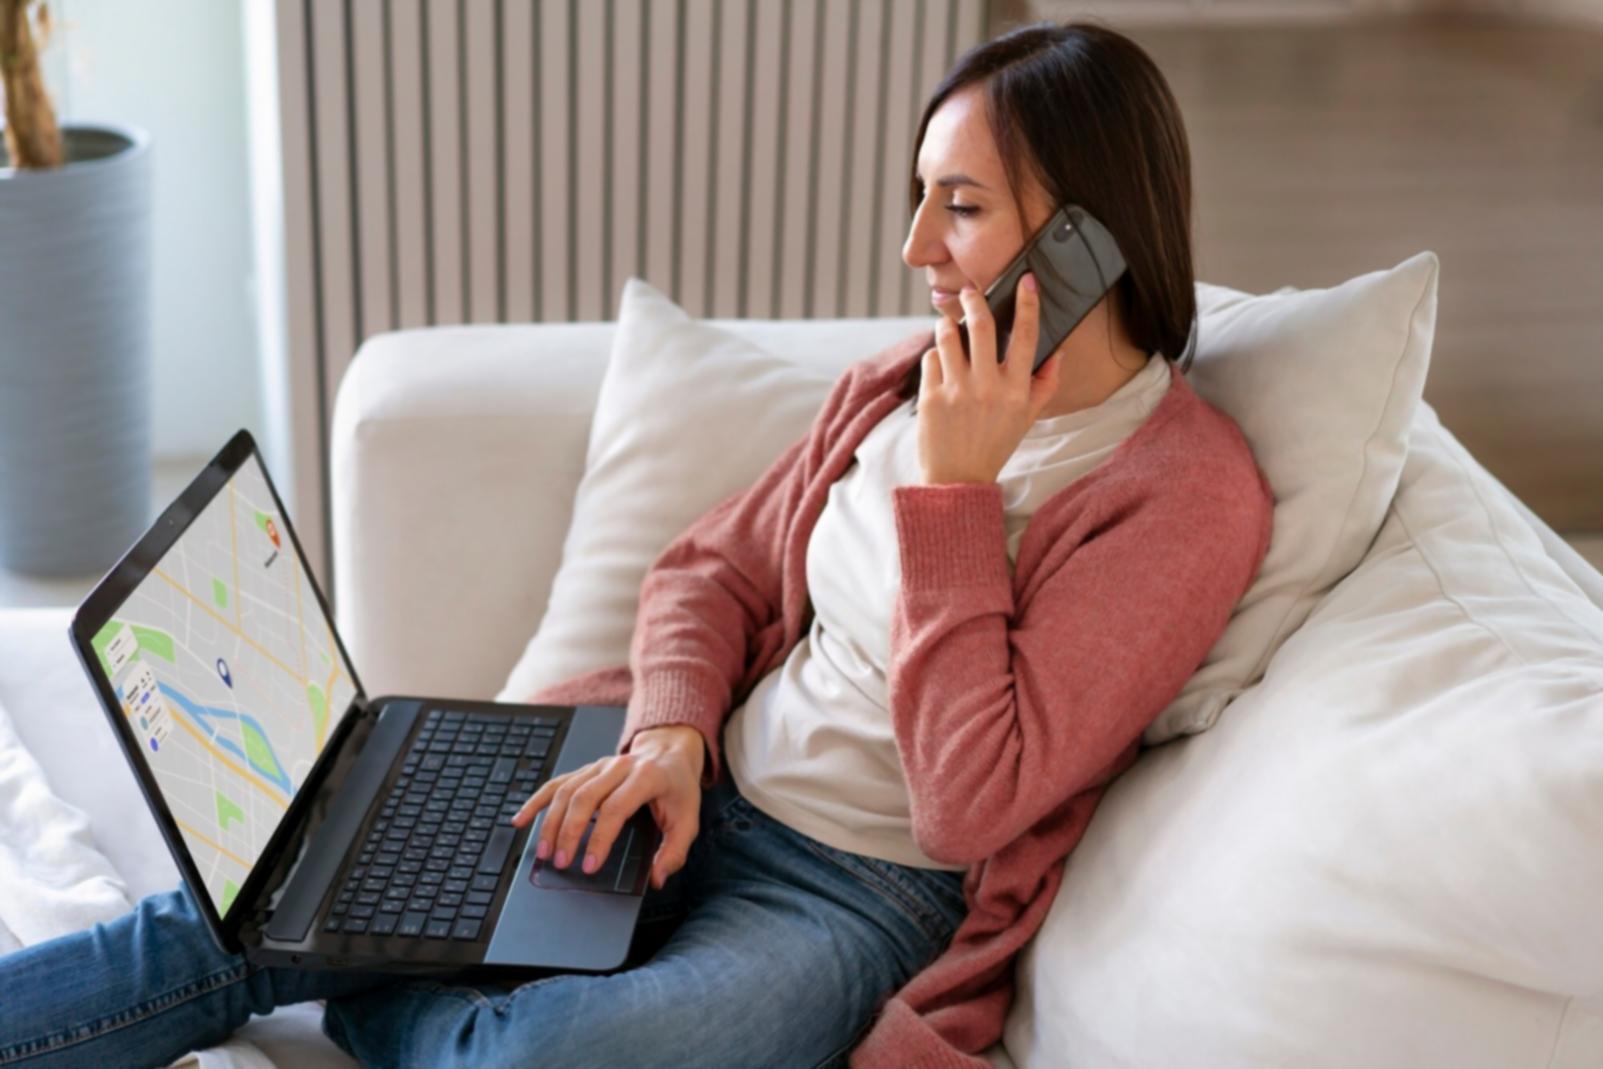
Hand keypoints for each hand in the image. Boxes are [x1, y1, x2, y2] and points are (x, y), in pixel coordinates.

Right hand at [510, 728, 702, 889]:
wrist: (671, 751)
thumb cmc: (678, 788)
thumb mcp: (689, 819)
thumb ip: (675, 851)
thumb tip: (657, 878)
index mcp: (646, 777)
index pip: (615, 808)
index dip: (600, 838)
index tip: (590, 866)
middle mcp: (619, 767)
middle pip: (584, 798)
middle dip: (569, 833)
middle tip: (561, 862)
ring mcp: (599, 766)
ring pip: (566, 790)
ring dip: (551, 822)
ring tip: (544, 851)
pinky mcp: (586, 770)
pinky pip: (556, 783)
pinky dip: (536, 801)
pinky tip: (521, 819)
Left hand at [917, 273, 1062, 485]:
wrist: (958, 478)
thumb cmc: (994, 444)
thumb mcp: (1027, 418)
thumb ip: (1044, 385)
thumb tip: (1057, 353)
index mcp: (1016, 390)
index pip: (1026, 337)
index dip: (1028, 304)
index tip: (1026, 280)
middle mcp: (988, 388)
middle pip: (982, 326)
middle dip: (974, 301)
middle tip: (969, 292)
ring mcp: (957, 391)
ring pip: (949, 337)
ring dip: (947, 325)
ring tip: (949, 327)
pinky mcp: (930, 397)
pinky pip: (931, 359)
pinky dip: (935, 357)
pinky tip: (940, 368)